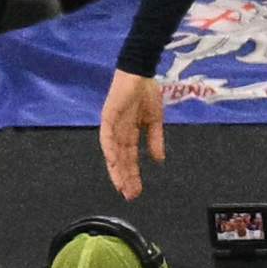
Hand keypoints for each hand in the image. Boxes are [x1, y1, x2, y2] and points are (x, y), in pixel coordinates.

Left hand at [100, 66, 168, 199]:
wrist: (141, 72)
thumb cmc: (146, 93)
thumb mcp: (154, 120)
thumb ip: (155, 140)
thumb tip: (159, 160)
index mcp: (129, 133)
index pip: (129, 158)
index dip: (132, 175)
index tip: (135, 191)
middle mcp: (118, 131)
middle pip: (120, 159)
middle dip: (124, 177)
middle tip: (128, 195)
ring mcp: (112, 123)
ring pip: (113, 151)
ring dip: (117, 168)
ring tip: (122, 184)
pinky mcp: (108, 113)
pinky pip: (107, 133)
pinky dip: (110, 147)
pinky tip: (114, 160)